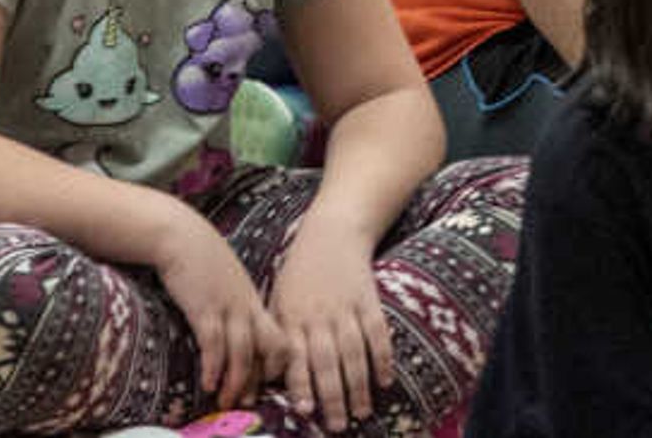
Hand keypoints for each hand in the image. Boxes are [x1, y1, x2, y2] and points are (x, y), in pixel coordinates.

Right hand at [151, 200, 290, 408]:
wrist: (180, 234)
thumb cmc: (201, 257)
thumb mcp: (228, 279)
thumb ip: (236, 300)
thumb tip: (234, 327)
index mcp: (255, 299)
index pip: (279, 337)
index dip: (274, 363)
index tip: (261, 382)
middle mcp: (247, 305)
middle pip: (270, 347)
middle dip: (261, 378)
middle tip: (248, 401)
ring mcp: (228, 306)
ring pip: (243, 352)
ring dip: (236, 381)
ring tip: (226, 400)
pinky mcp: (204, 307)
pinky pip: (214, 344)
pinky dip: (213, 367)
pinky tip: (207, 383)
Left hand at [269, 213, 395, 430]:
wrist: (331, 233)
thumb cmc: (298, 272)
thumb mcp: (277, 298)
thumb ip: (276, 336)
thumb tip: (266, 377)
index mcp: (292, 316)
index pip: (296, 357)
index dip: (301, 384)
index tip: (305, 411)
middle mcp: (318, 315)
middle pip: (327, 361)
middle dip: (333, 396)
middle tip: (337, 425)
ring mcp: (345, 307)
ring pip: (353, 352)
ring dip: (359, 385)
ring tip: (362, 412)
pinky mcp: (368, 299)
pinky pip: (377, 332)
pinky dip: (382, 356)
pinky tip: (385, 380)